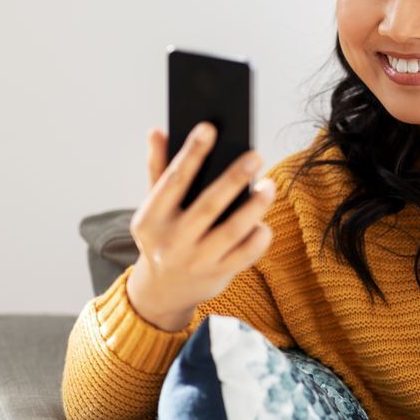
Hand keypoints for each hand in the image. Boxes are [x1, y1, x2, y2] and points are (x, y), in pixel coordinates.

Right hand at [125, 123, 274, 330]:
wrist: (163, 291)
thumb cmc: (162, 237)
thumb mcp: (153, 208)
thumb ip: (157, 170)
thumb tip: (157, 131)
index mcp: (150, 219)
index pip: (172, 180)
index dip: (190, 153)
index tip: (208, 127)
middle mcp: (172, 242)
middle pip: (208, 205)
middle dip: (233, 178)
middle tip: (256, 156)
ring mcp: (196, 261)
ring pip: (233, 230)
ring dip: (255, 206)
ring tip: (269, 185)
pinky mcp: (218, 275)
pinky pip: (247, 254)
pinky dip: (259, 236)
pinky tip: (264, 220)